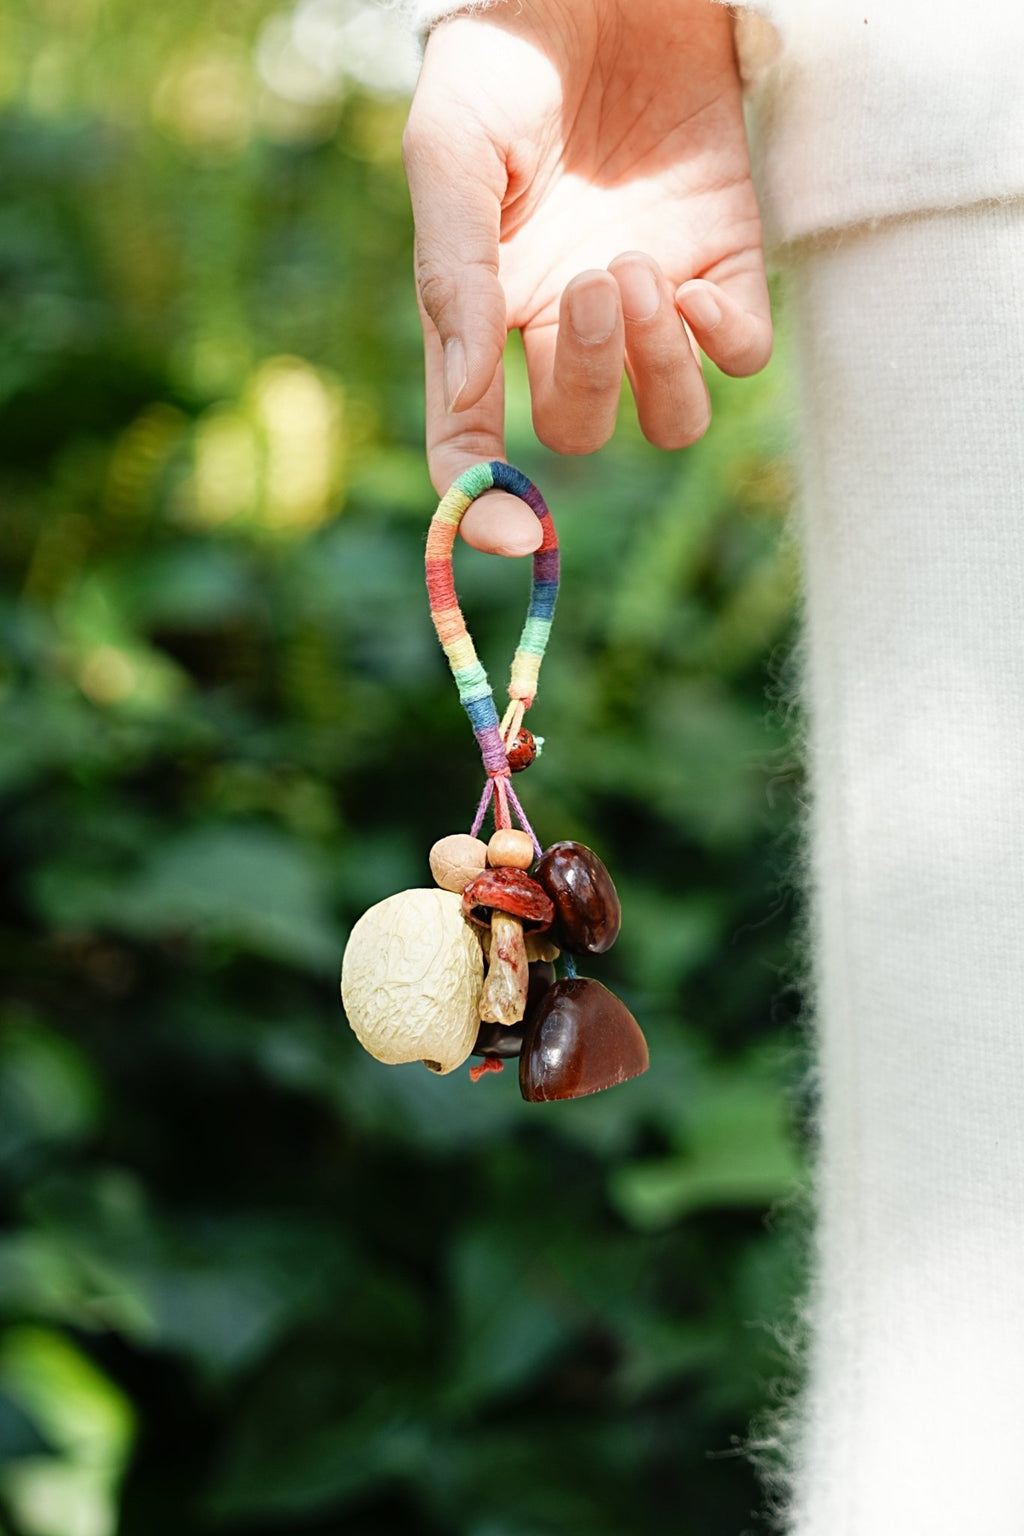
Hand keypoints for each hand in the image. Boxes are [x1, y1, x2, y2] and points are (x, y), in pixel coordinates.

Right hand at [402, 0, 771, 553]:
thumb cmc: (506, 55)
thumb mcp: (451, 153)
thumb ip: (450, 275)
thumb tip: (470, 400)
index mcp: (484, 312)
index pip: (473, 443)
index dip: (482, 506)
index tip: (505, 533)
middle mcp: (565, 324)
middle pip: (580, 433)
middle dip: (589, 379)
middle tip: (594, 282)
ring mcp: (650, 301)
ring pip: (667, 418)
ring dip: (656, 371)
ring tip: (641, 274)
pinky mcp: (726, 258)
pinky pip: (739, 356)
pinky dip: (721, 340)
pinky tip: (692, 277)